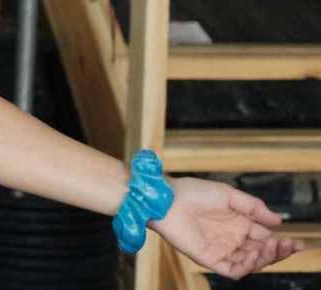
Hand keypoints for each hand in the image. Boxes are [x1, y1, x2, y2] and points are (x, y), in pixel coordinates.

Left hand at [151, 176, 305, 278]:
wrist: (167, 199)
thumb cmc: (194, 192)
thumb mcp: (229, 195)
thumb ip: (253, 208)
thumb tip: (278, 221)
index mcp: (239, 223)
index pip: (265, 238)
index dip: (282, 242)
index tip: (296, 242)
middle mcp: (232, 239)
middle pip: (262, 253)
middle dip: (278, 252)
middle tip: (288, 246)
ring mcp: (222, 250)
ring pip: (251, 263)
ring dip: (265, 258)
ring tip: (269, 247)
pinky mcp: (210, 259)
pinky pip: (233, 270)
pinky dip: (247, 266)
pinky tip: (253, 254)